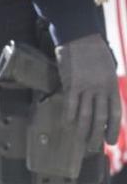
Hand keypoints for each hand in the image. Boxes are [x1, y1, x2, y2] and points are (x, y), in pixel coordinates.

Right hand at [55, 35, 122, 151]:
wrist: (80, 36)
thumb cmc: (94, 52)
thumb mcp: (108, 70)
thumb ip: (106, 87)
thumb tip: (104, 103)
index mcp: (112, 86)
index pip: (115, 113)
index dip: (112, 129)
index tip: (110, 141)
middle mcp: (101, 89)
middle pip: (100, 117)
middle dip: (97, 134)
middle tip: (94, 147)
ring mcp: (86, 87)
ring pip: (86, 114)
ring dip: (83, 130)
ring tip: (81, 140)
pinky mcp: (71, 83)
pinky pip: (71, 104)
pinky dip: (70, 115)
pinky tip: (67, 124)